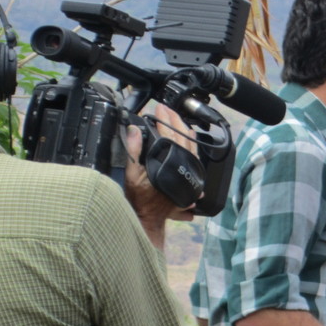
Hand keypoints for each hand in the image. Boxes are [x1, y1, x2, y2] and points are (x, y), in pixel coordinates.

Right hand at [123, 106, 196, 246]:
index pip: (168, 134)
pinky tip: (188, 137)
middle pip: (182, 137)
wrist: (150, 217)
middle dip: (174, 120)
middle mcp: (182, 166)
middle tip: (166, 109)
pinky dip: (190, 143)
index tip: (158, 108)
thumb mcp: (132, 174)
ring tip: (177, 118)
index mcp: (168, 162)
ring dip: (183, 130)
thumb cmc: (141, 199)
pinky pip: (193, 155)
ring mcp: (187, 171)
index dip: (163, 119)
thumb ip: (133, 151)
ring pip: (191, 145)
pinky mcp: (189, 177)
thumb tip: (135, 130)